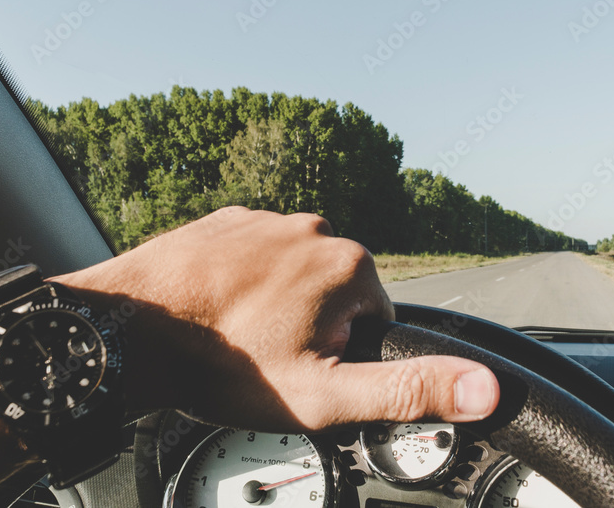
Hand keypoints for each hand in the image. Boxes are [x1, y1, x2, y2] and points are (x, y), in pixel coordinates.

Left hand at [56, 207, 498, 431]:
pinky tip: (215, 314)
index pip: (375, 317)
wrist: (128, 329)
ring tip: (235, 338)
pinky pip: (252, 257)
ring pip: (292, 276)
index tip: (304, 370)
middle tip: (266, 360)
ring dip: (275, 306)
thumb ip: (408, 389)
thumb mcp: (325, 395)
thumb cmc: (221, 363)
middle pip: (335, 294)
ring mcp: (265, 218)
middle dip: (312, 329)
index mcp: (349, 264)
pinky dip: (242, 284)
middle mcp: (312, 228)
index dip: (344, 355)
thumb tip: (485, 388)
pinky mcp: (226, 220)